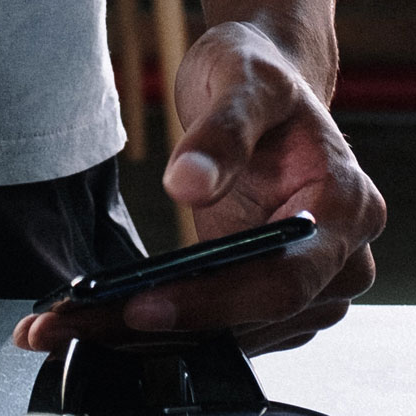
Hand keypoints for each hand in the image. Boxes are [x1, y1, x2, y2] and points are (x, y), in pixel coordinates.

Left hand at [14, 21, 385, 354]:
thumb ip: (220, 133)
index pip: (284, 279)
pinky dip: (162, 328)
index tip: (141, 306)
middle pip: (256, 319)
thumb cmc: (260, 78)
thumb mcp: (241, 82)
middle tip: (75, 325)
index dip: (213, 303)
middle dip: (165, 330)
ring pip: (234, 334)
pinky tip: (101, 318)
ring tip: (70, 324)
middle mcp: (340, 256)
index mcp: (345, 206)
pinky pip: (222, 325)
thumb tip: (190, 183)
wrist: (261, 84)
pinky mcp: (269, 295)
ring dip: (151, 337)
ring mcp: (310, 284)